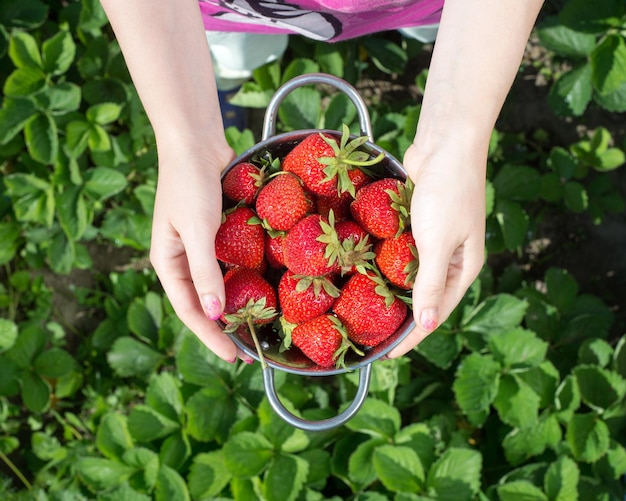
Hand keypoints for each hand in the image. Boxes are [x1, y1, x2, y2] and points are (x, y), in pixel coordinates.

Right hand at [149, 143, 249, 363]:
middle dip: (225, 328)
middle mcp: (184, 260)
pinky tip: (263, 288)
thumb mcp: (197, 229)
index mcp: (168, 263)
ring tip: (259, 327)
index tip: (234, 356)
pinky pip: (232, 263)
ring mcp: (202, 247)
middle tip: (250, 350)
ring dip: (237, 306)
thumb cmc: (190, 183)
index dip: (211, 336)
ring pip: (220, 285)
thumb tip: (213, 314)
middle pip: (204, 303)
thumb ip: (205, 271)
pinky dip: (244, 278)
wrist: (196, 141)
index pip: (190, 310)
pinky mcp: (219, 234)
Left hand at [387, 139, 486, 356]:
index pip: (437, 312)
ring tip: (364, 310)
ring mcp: (433, 239)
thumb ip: (430, 284)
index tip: (389, 354)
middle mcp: (451, 258)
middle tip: (372, 335)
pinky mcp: (417, 223)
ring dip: (390, 290)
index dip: (414, 335)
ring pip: (409, 274)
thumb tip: (427, 326)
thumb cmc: (447, 192)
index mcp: (464, 268)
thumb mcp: (438, 243)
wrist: (445, 143)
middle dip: (401, 316)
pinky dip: (385, 263)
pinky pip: (400, 251)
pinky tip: (366, 272)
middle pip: (423, 297)